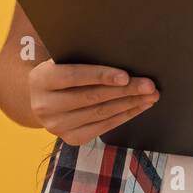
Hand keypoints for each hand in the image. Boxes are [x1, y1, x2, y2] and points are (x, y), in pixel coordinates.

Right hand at [28, 60, 158, 145]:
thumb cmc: (62, 69)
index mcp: (41, 80)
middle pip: (92, 97)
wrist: (43, 97)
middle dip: (125, 91)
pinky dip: (124, 116)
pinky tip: (139, 106)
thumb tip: (121, 54)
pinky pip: (103, 127)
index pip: (74, 76)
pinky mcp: (71, 138)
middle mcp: (44, 106)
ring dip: (130, 104)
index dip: (101, 75)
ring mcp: (56, 126)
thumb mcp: (63, 59)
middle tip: (149, 85)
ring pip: (100, 113)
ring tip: (150, 96)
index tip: (125, 76)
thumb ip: (84, 57)